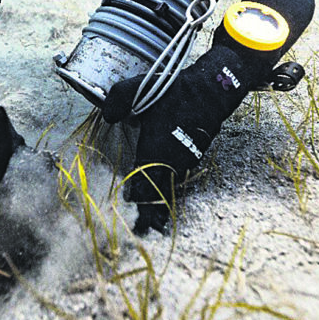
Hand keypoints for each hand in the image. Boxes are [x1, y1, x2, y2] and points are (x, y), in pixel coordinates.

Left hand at [102, 45, 258, 233]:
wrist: (212, 88)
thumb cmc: (173, 91)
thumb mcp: (135, 89)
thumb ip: (115, 101)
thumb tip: (106, 117)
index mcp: (153, 150)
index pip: (142, 184)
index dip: (138, 202)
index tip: (136, 221)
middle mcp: (170, 159)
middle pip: (158, 192)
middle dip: (152, 212)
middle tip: (146, 231)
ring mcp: (186, 157)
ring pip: (171, 183)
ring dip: (163, 198)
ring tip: (157, 218)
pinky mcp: (196, 152)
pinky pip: (181, 173)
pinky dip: (173, 183)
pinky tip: (169, 186)